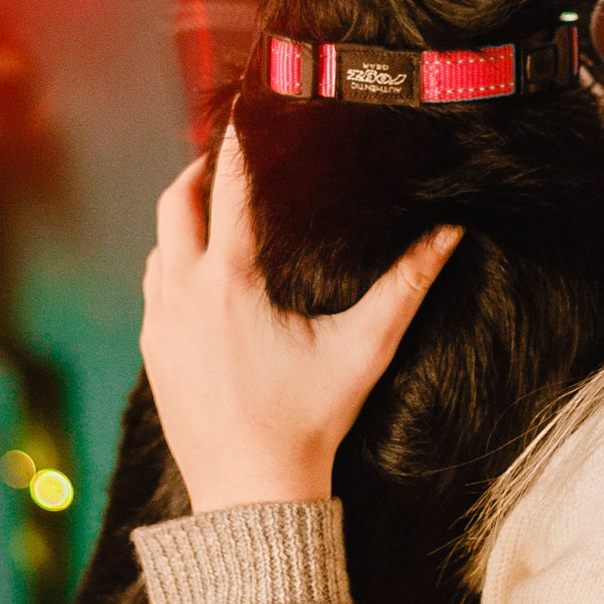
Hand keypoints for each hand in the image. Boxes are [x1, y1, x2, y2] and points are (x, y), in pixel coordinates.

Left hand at [140, 129, 461, 512]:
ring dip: (183, 217)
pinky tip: (201, 269)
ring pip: (158, 243)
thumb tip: (451, 230)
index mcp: (230, 282)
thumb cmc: (309, 423)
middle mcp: (182, 293)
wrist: (250, 496)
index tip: (248, 108)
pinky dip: (173, 260)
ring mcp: (159, 323)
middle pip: (174, 202)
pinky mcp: (152, 350)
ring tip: (218, 205)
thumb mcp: (363, 350)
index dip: (239, 140)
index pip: (230, 186)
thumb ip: (407, 285)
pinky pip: (153, 284)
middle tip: (232, 152)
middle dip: (200, 170)